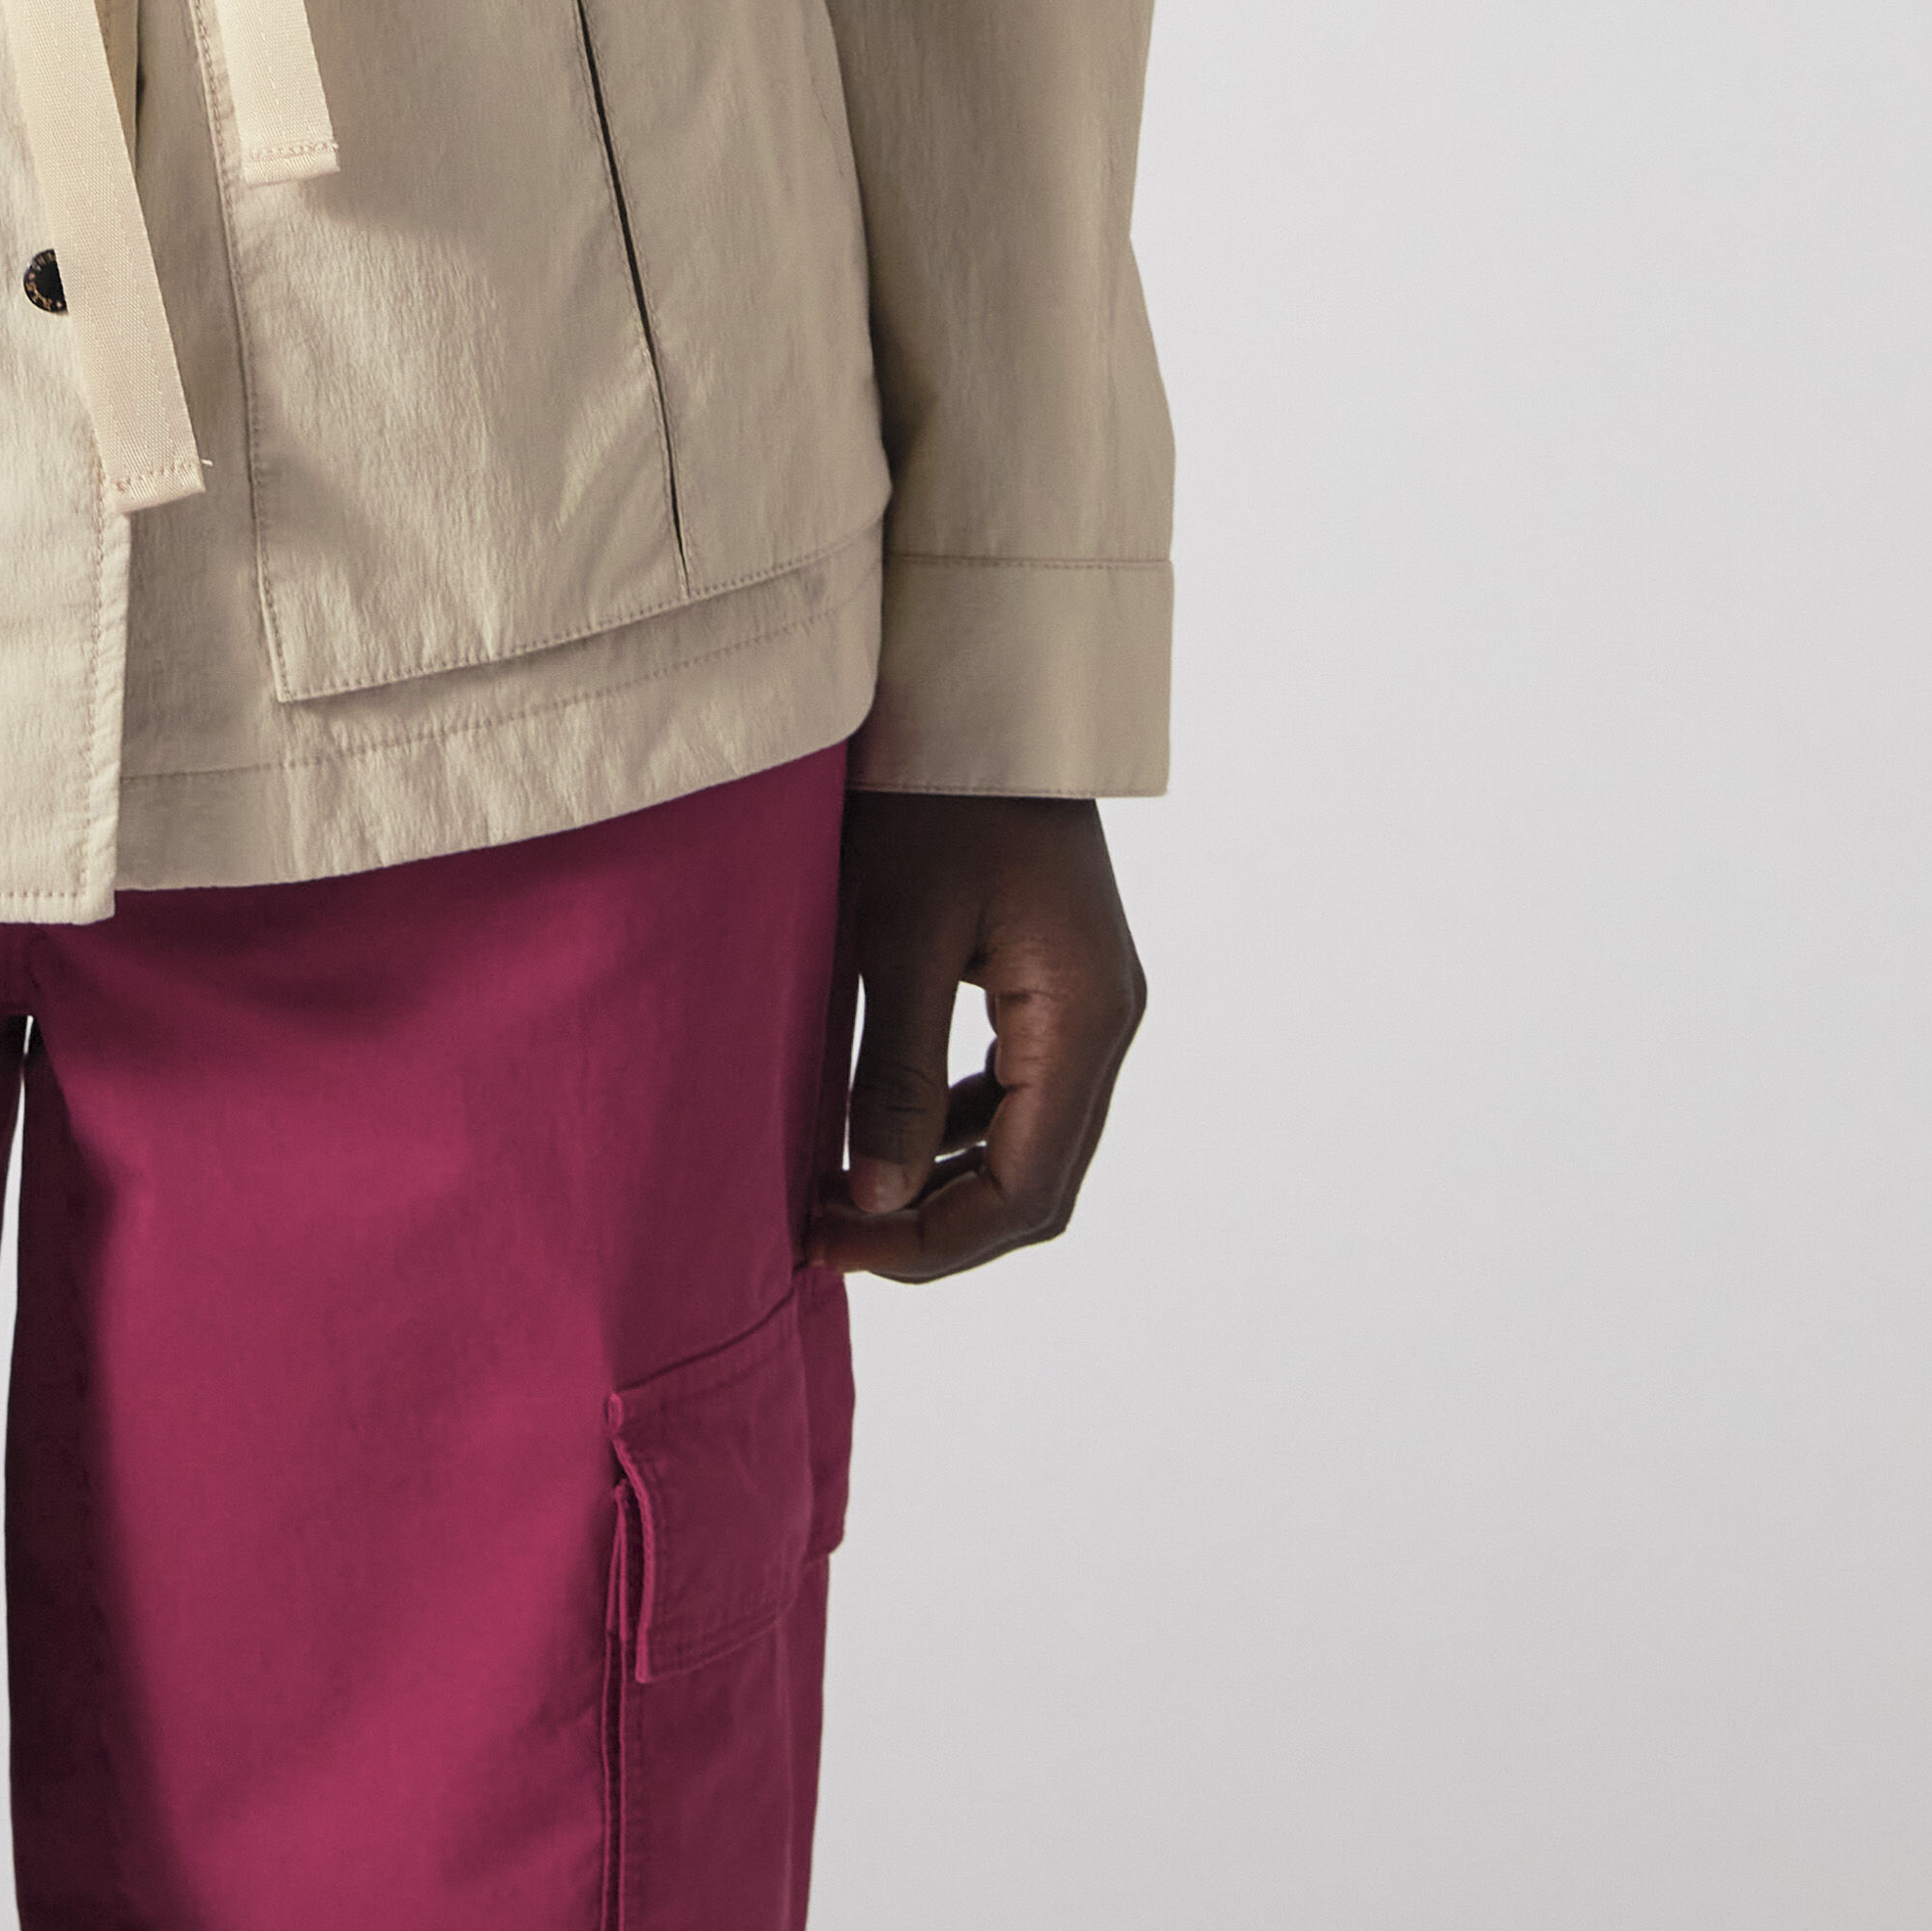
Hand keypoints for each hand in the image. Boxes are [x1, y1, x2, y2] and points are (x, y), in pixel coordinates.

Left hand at [820, 788, 1143, 1284]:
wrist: (974, 686)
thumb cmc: (931, 792)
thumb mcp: (897, 931)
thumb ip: (889, 1072)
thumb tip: (874, 1203)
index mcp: (1083, 1019)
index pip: (1024, 1191)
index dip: (930, 1241)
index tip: (834, 1245)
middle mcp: (1106, 1022)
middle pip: (1034, 1182)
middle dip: (932, 1224)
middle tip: (825, 1230)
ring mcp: (1086, 1001)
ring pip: (1024, 1142)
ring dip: (937, 1179)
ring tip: (836, 1191)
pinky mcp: (1054, 981)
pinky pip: (1011, 1088)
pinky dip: (947, 1124)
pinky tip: (873, 1126)